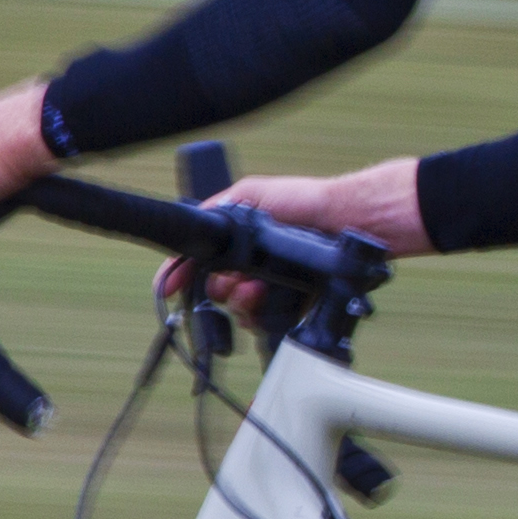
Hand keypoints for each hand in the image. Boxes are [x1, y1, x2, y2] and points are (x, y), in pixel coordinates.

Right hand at [176, 161, 430, 316]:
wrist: (347, 224)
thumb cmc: (305, 202)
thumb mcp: (251, 194)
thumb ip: (218, 209)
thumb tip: (192, 223)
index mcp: (239, 243)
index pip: (200, 264)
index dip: (181, 276)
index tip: (169, 287)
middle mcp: (253, 267)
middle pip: (216, 292)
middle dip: (219, 289)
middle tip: (233, 281)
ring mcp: (273, 288)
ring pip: (238, 310)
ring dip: (240, 302)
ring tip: (255, 290)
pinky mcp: (293, 306)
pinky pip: (266, 324)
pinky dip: (261, 316)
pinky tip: (269, 301)